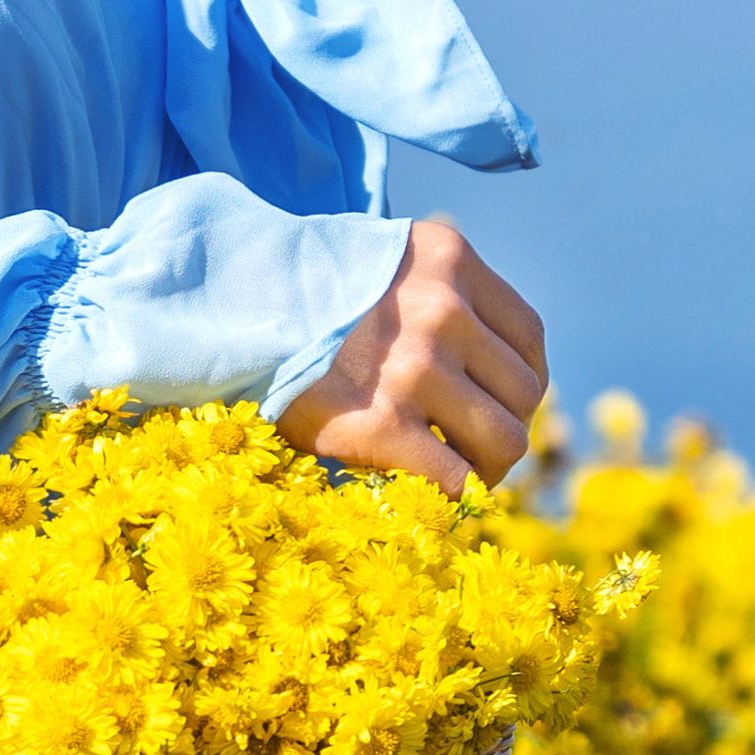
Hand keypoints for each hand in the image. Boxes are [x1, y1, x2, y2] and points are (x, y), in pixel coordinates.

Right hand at [274, 216, 545, 491]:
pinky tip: (435, 494)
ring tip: (460, 474)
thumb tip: (491, 374)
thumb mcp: (384, 263)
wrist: (226, 308)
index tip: (498, 404)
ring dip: (489, 467)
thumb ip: (440, 295)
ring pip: (505, 440)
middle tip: (474, 447)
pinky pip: (456, 478)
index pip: (528, 335)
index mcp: (448, 259)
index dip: (523, 380)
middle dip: (506, 427)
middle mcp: (442, 306)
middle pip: (525, 391)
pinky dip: (455, 496)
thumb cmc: (304, 294)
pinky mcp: (380, 423)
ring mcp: (414, 365)